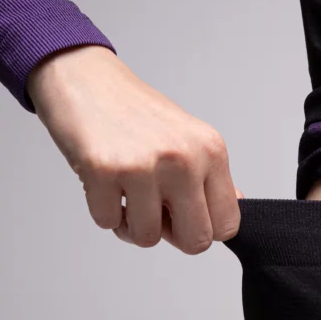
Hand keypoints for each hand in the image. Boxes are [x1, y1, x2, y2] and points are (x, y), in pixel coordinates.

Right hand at [26, 45, 243, 253]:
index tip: (183, 218)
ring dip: (131, 224)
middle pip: (195, 241)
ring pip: (147, 238)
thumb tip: (234, 208)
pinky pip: (108, 223)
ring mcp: (144, 165)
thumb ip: (211, 179)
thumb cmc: (134, 112)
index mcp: (211, 152)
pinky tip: (104, 182)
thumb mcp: (188, 138)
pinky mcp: (104, 170)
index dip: (201, 231)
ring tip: (125, 193)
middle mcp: (183, 158)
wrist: (86, 77)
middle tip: (153, 212)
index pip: (227, 225)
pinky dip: (103, 210)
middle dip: (170, 235)